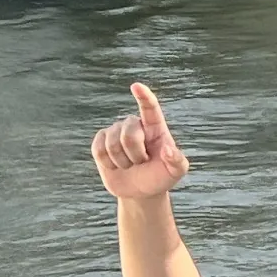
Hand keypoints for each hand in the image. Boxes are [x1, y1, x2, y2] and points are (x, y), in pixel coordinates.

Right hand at [91, 83, 190, 200]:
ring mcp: (116, 131)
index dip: (144, 97)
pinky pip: (98, 149)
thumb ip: (177, 161)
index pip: (150, 109)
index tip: (136, 86)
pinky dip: (107, 162)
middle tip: (141, 162)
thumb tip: (168, 150)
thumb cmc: (160, 177)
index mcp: (155, 128)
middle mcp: (135, 125)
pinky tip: (115, 165)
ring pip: (112, 143)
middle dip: (135, 154)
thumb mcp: (175, 172)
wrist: (140, 190)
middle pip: (129, 134)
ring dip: (122, 161)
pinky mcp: (100, 140)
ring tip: (130, 164)